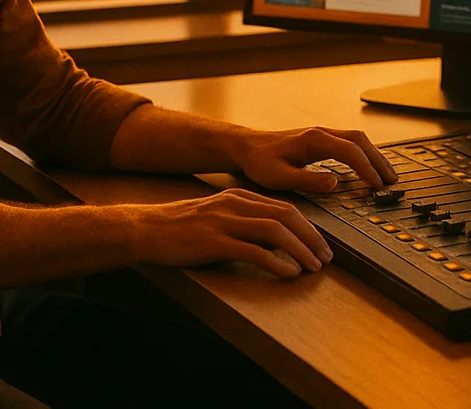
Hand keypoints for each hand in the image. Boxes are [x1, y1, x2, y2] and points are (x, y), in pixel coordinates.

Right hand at [127, 189, 332, 277]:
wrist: (145, 229)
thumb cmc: (180, 229)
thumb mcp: (216, 217)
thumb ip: (243, 223)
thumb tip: (275, 242)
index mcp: (238, 197)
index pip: (284, 208)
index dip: (308, 227)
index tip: (321, 246)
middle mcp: (234, 205)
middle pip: (286, 216)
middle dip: (311, 237)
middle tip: (326, 258)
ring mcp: (224, 222)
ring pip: (274, 231)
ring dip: (300, 250)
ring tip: (313, 267)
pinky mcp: (213, 242)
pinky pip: (253, 250)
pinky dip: (276, 262)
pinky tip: (288, 273)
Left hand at [228, 126, 398, 193]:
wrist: (247, 147)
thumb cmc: (260, 162)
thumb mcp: (279, 176)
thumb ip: (307, 180)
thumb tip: (335, 182)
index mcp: (314, 140)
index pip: (350, 151)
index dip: (367, 168)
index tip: (377, 186)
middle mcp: (321, 132)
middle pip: (360, 140)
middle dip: (378, 160)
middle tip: (392, 182)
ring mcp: (322, 134)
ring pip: (358, 139)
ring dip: (374, 156)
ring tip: (387, 176)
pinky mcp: (320, 139)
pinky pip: (350, 142)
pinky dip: (365, 153)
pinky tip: (369, 166)